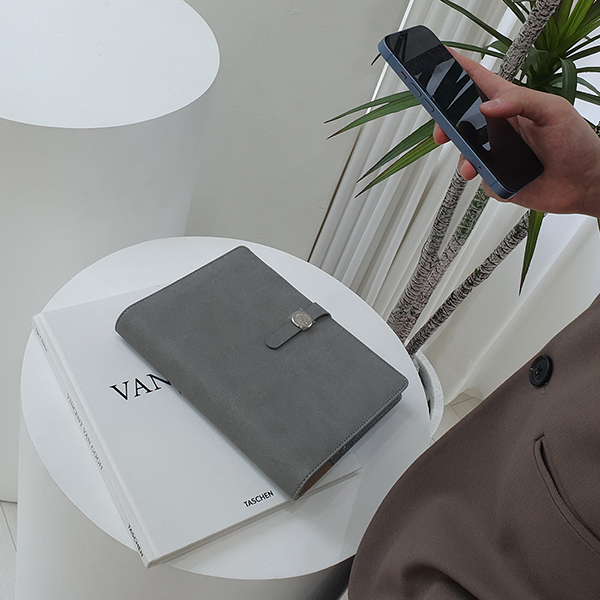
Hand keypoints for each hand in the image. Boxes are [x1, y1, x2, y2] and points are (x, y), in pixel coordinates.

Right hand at [433, 50, 599, 217]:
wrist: (584, 184)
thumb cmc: (577, 144)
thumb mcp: (554, 111)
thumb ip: (521, 101)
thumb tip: (488, 105)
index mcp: (512, 105)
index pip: (479, 81)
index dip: (459, 69)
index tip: (440, 60)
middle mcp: (501, 129)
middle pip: (462, 121)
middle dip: (446, 126)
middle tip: (442, 133)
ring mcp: (498, 154)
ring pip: (466, 155)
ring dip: (465, 161)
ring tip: (473, 168)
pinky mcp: (497, 178)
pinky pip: (481, 180)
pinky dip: (486, 181)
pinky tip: (500, 179)